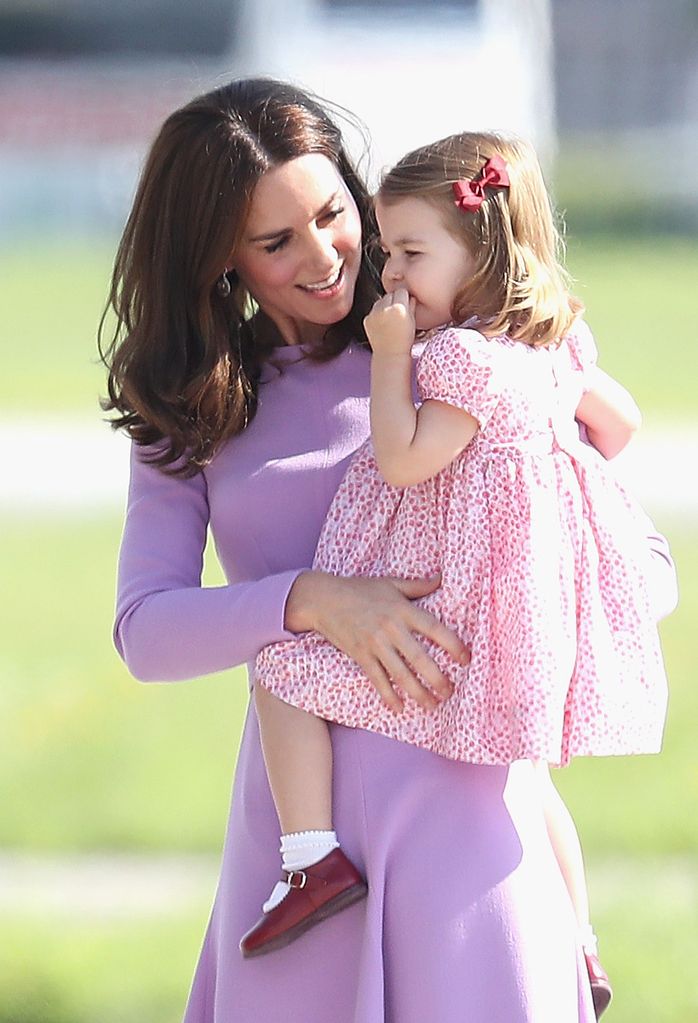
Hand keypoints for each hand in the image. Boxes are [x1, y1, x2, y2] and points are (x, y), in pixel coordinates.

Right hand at [285, 571, 469, 712]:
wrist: (323, 599)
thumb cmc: (359, 589)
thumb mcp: (390, 583)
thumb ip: (417, 585)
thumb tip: (442, 578)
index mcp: (402, 609)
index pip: (434, 628)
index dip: (453, 645)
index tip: (467, 659)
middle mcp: (390, 628)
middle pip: (419, 658)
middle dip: (438, 678)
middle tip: (451, 692)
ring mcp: (374, 643)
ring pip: (400, 674)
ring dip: (418, 693)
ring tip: (433, 705)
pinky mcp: (360, 655)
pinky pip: (377, 680)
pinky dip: (389, 696)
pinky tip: (400, 708)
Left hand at [363, 288, 415, 356]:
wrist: (390, 355)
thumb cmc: (405, 340)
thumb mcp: (413, 321)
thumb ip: (411, 305)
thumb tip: (410, 296)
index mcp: (399, 308)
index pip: (401, 291)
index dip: (404, 297)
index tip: (406, 303)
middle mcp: (385, 308)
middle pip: (390, 294)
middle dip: (394, 300)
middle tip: (398, 312)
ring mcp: (374, 314)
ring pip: (380, 301)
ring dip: (385, 306)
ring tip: (390, 319)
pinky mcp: (367, 319)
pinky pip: (373, 310)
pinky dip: (377, 314)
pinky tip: (382, 324)